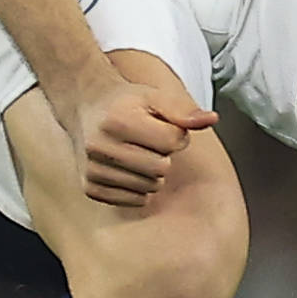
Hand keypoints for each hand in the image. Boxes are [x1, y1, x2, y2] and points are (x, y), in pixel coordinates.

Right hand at [48, 68, 218, 208]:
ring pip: (148, 187)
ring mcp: (93, 168)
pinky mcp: (90, 186)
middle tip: (147, 141)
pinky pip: (132, 200)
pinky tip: (127, 168)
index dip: (175, 134)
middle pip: (161, 168)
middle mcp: (101, 146)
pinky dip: (137, 188)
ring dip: (150, 173)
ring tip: (135, 152)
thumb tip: (211, 119)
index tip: (161, 126)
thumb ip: (185, 110)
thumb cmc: (123, 101)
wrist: (85, 104)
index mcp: (119, 120)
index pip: (172, 142)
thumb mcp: (155, 97)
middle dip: (162, 155)